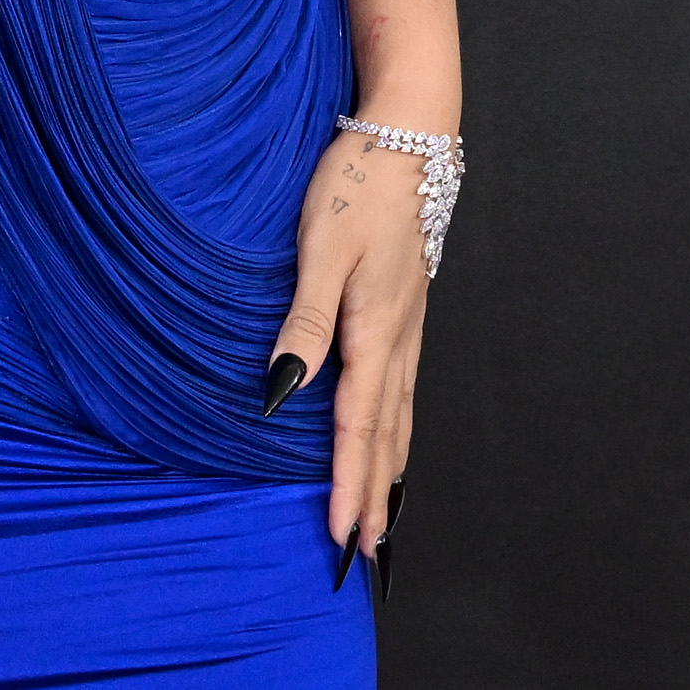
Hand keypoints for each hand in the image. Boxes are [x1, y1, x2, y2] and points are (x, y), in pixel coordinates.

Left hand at [265, 125, 424, 587]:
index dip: (348, 484)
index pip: (358, 426)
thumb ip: (304, 322)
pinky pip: (401, 392)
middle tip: (365, 551)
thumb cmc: (357, 187)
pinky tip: (393, 441)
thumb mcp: (320, 249)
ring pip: (399, 418)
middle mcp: (397, 340)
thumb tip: (282, 390)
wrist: (407, 140)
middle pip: (386, 436)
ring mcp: (407, 328)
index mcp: (375, 331)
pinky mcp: (405, 314)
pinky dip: (397, 433)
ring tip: (384, 515)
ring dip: (390, 471)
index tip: (340, 534)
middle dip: (375, 495)